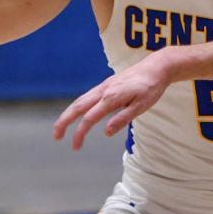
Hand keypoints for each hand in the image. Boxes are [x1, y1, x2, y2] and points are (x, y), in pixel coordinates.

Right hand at [53, 50, 172, 149]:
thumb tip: (105, 132)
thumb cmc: (152, 87)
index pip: (90, 118)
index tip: (75, 147)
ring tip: (61, 126)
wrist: (157, 67)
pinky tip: (78, 112)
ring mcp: (104, 86)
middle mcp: (104, 90)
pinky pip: (88, 95)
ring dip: (68, 113)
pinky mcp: (108, 84)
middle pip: (77, 106)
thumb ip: (123, 119)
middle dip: (64, 122)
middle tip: (56, 136)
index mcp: (112, 98)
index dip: (80, 133)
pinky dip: (78, 105)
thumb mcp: (142, 106)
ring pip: (80, 100)